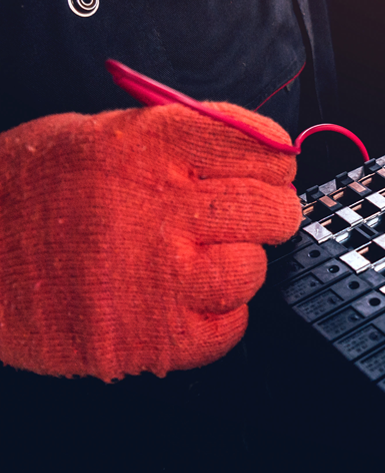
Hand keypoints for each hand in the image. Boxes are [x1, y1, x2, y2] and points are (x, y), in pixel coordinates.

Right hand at [0, 104, 300, 379]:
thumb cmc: (25, 193)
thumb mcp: (95, 134)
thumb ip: (178, 139)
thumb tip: (256, 149)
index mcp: (150, 148)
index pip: (262, 148)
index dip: (271, 162)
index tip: (264, 172)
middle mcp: (161, 209)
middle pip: (272, 211)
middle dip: (265, 214)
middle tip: (239, 220)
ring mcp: (158, 278)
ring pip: (252, 270)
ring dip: (233, 267)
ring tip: (190, 263)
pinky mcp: (149, 338)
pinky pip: (229, 328)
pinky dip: (215, 318)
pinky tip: (178, 301)